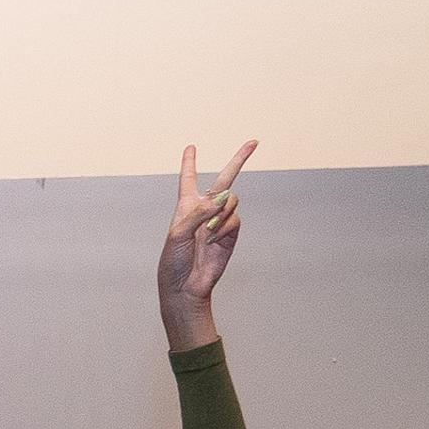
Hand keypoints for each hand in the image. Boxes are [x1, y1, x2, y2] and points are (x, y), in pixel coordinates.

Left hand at [159, 139, 254, 337]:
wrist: (185, 286)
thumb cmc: (174, 260)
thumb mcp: (177, 233)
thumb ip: (198, 212)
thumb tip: (222, 197)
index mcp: (186, 206)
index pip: (188, 179)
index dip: (189, 163)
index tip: (190, 147)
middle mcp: (205, 210)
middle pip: (225, 179)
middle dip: (239, 159)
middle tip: (254, 142)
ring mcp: (220, 221)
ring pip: (232, 201)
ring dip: (221, 213)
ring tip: (207, 231)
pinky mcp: (231, 234)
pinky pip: (235, 219)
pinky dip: (225, 227)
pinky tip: (213, 240)